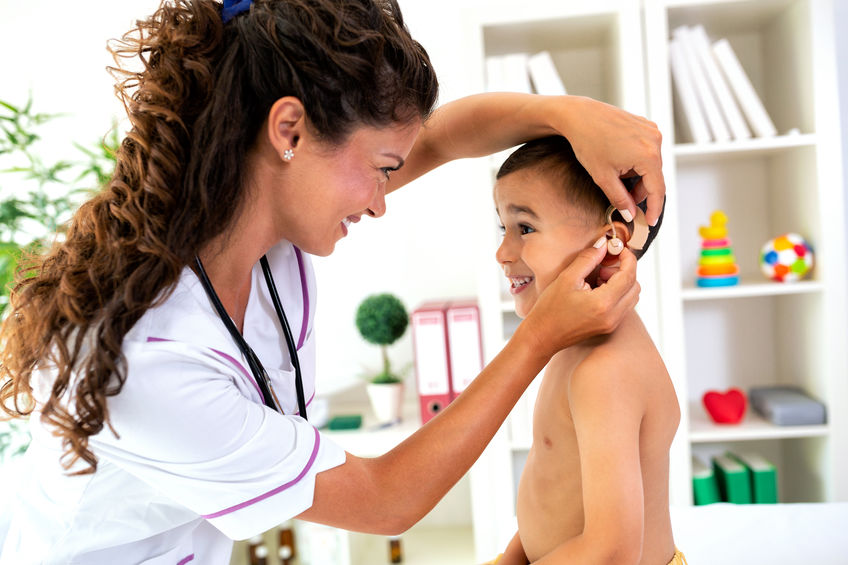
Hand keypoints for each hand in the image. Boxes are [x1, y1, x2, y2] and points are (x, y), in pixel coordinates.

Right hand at [518, 245, 638, 359]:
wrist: (542, 336)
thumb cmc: (550, 309)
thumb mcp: (567, 278)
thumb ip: (588, 259)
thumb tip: (603, 245)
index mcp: (604, 303)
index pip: (629, 275)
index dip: (628, 258)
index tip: (618, 249)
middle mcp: (613, 315)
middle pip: (635, 286)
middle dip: (624, 270)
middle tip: (604, 265)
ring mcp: (612, 323)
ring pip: (631, 296)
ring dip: (621, 283)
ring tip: (599, 278)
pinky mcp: (608, 327)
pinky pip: (624, 306)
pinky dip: (617, 294)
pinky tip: (597, 290)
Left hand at [555, 96, 664, 225]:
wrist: (578, 115)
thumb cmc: (588, 142)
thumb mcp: (603, 177)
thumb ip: (620, 199)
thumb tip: (631, 213)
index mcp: (648, 155)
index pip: (657, 189)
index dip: (654, 208)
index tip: (651, 221)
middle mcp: (655, 140)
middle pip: (655, 176)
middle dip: (641, 191)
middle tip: (625, 201)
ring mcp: (651, 130)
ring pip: (650, 164)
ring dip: (637, 175)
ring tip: (616, 175)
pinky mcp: (645, 125)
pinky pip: (647, 150)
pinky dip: (636, 161)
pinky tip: (618, 160)